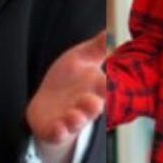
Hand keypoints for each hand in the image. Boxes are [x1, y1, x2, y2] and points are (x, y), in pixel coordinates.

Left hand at [27, 30, 106, 145]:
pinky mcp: (55, 129)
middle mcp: (85, 105)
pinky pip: (58, 132)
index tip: (114, 81)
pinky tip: (58, 127)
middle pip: (94, 106)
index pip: (107, 86)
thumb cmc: (67, 82)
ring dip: (77, 118)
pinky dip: (59, 131)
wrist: (47, 107)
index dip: (112, 85)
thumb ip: (97, 47)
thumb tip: (110, 29)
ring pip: (77, 121)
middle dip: (94, 104)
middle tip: (95, 101)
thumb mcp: (80, 59)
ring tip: (75, 115)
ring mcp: (70, 118)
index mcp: (95, 88)